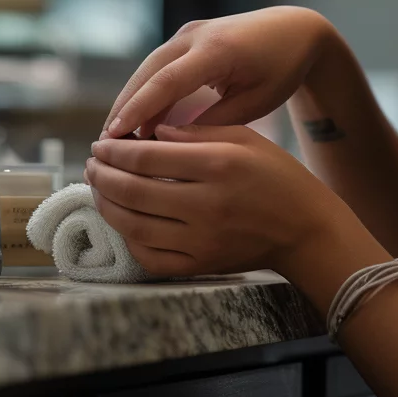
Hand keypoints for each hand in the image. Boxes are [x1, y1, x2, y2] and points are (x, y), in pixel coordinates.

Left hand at [85, 124, 343, 276]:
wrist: (306, 229)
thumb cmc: (279, 177)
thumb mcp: (247, 138)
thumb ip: (199, 132)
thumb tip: (153, 132)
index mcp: (219, 164)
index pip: (147, 157)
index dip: (116, 150)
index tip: (101, 144)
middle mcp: (206, 203)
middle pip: (133, 190)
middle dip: (102, 175)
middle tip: (91, 163)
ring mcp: (201, 239)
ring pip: (133, 225)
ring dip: (106, 205)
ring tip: (98, 189)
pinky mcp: (200, 265)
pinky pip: (149, 256)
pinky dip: (128, 238)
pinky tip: (122, 221)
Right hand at [102, 7, 332, 138]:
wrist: (296, 30)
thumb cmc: (283, 67)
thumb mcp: (257, 101)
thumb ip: (216, 121)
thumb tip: (174, 144)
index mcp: (216, 49)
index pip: (167, 82)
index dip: (139, 110)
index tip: (114, 136)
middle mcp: (197, 35)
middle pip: (148, 74)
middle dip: (124, 109)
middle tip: (104, 147)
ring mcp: (190, 33)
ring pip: (149, 69)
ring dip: (130, 101)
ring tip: (114, 140)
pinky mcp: (188, 37)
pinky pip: (160, 66)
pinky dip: (146, 91)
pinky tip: (137, 121)